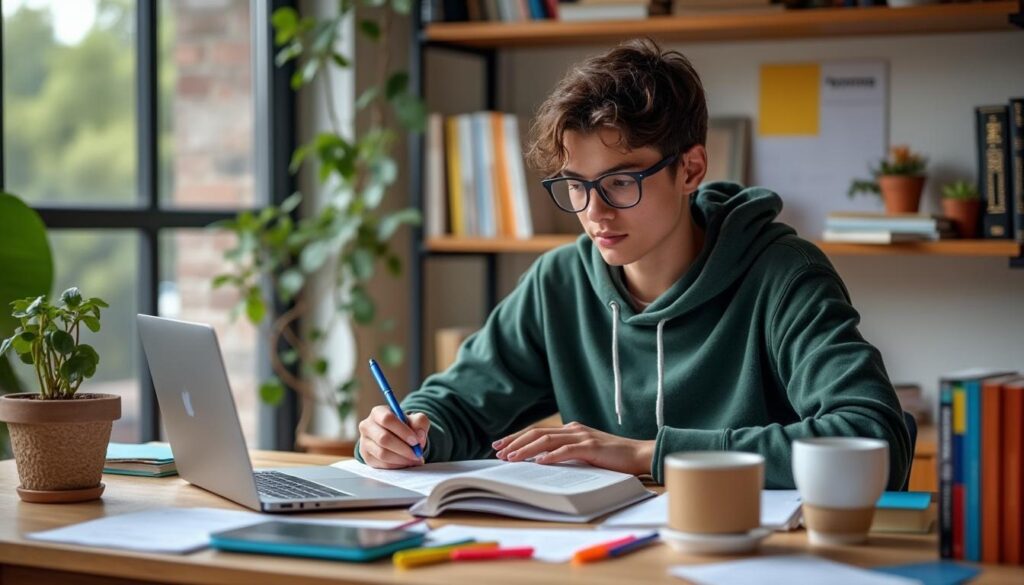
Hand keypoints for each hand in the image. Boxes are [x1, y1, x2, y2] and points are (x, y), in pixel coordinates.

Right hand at [357, 405, 429, 468]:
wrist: (395, 437)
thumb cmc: (404, 427)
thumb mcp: (415, 420)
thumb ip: (420, 423)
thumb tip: (419, 437)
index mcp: (378, 412)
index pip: (387, 419)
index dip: (402, 431)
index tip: (416, 441)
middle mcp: (367, 426)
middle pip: (383, 438)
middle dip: (403, 448)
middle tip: (417, 453)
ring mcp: (364, 442)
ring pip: (382, 453)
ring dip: (402, 458)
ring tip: (414, 459)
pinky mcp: (367, 457)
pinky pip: (382, 464)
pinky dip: (397, 465)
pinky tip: (407, 462)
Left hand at [492, 421, 654, 475]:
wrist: (639, 454)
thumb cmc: (613, 457)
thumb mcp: (585, 452)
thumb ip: (567, 452)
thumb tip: (542, 461)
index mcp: (571, 430)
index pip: (538, 432)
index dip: (517, 438)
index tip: (500, 445)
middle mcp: (574, 430)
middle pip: (538, 433)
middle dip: (515, 442)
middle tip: (498, 451)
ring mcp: (582, 437)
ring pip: (547, 441)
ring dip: (527, 449)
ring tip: (512, 457)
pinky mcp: (591, 447)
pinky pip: (567, 451)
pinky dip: (551, 456)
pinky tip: (539, 462)